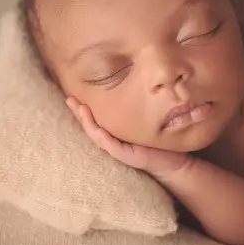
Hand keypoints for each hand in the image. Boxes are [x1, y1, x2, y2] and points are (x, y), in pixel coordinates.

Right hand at [66, 97, 191, 178]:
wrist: (174, 161)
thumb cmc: (159, 141)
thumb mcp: (147, 120)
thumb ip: (138, 107)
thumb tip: (135, 83)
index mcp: (115, 133)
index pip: (94, 118)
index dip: (82, 108)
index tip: (72, 94)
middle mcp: (113, 141)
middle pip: (90, 126)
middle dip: (79, 113)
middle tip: (69, 99)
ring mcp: (119, 150)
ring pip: (97, 136)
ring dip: (88, 123)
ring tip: (81, 109)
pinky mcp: (128, 156)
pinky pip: (113, 147)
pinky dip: (104, 139)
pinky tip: (98, 130)